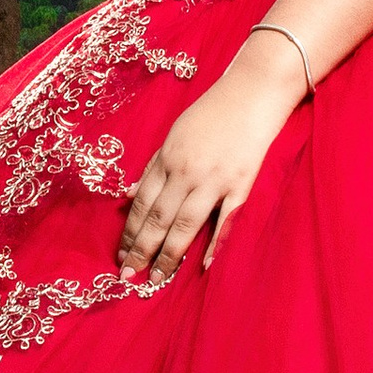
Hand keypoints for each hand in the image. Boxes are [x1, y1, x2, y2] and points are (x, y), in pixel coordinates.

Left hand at [117, 33, 305, 279]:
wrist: (252, 93)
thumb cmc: (211, 113)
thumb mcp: (173, 135)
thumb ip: (151, 167)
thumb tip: (125, 197)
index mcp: (168, 159)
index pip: (142, 204)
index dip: (130, 232)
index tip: (120, 256)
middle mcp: (186, 171)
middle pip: (159, 218)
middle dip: (141, 250)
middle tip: (127, 276)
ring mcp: (214, 179)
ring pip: (185, 224)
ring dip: (168, 255)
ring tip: (156, 279)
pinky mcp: (241, 184)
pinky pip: (225, 220)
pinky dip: (214, 243)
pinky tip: (203, 266)